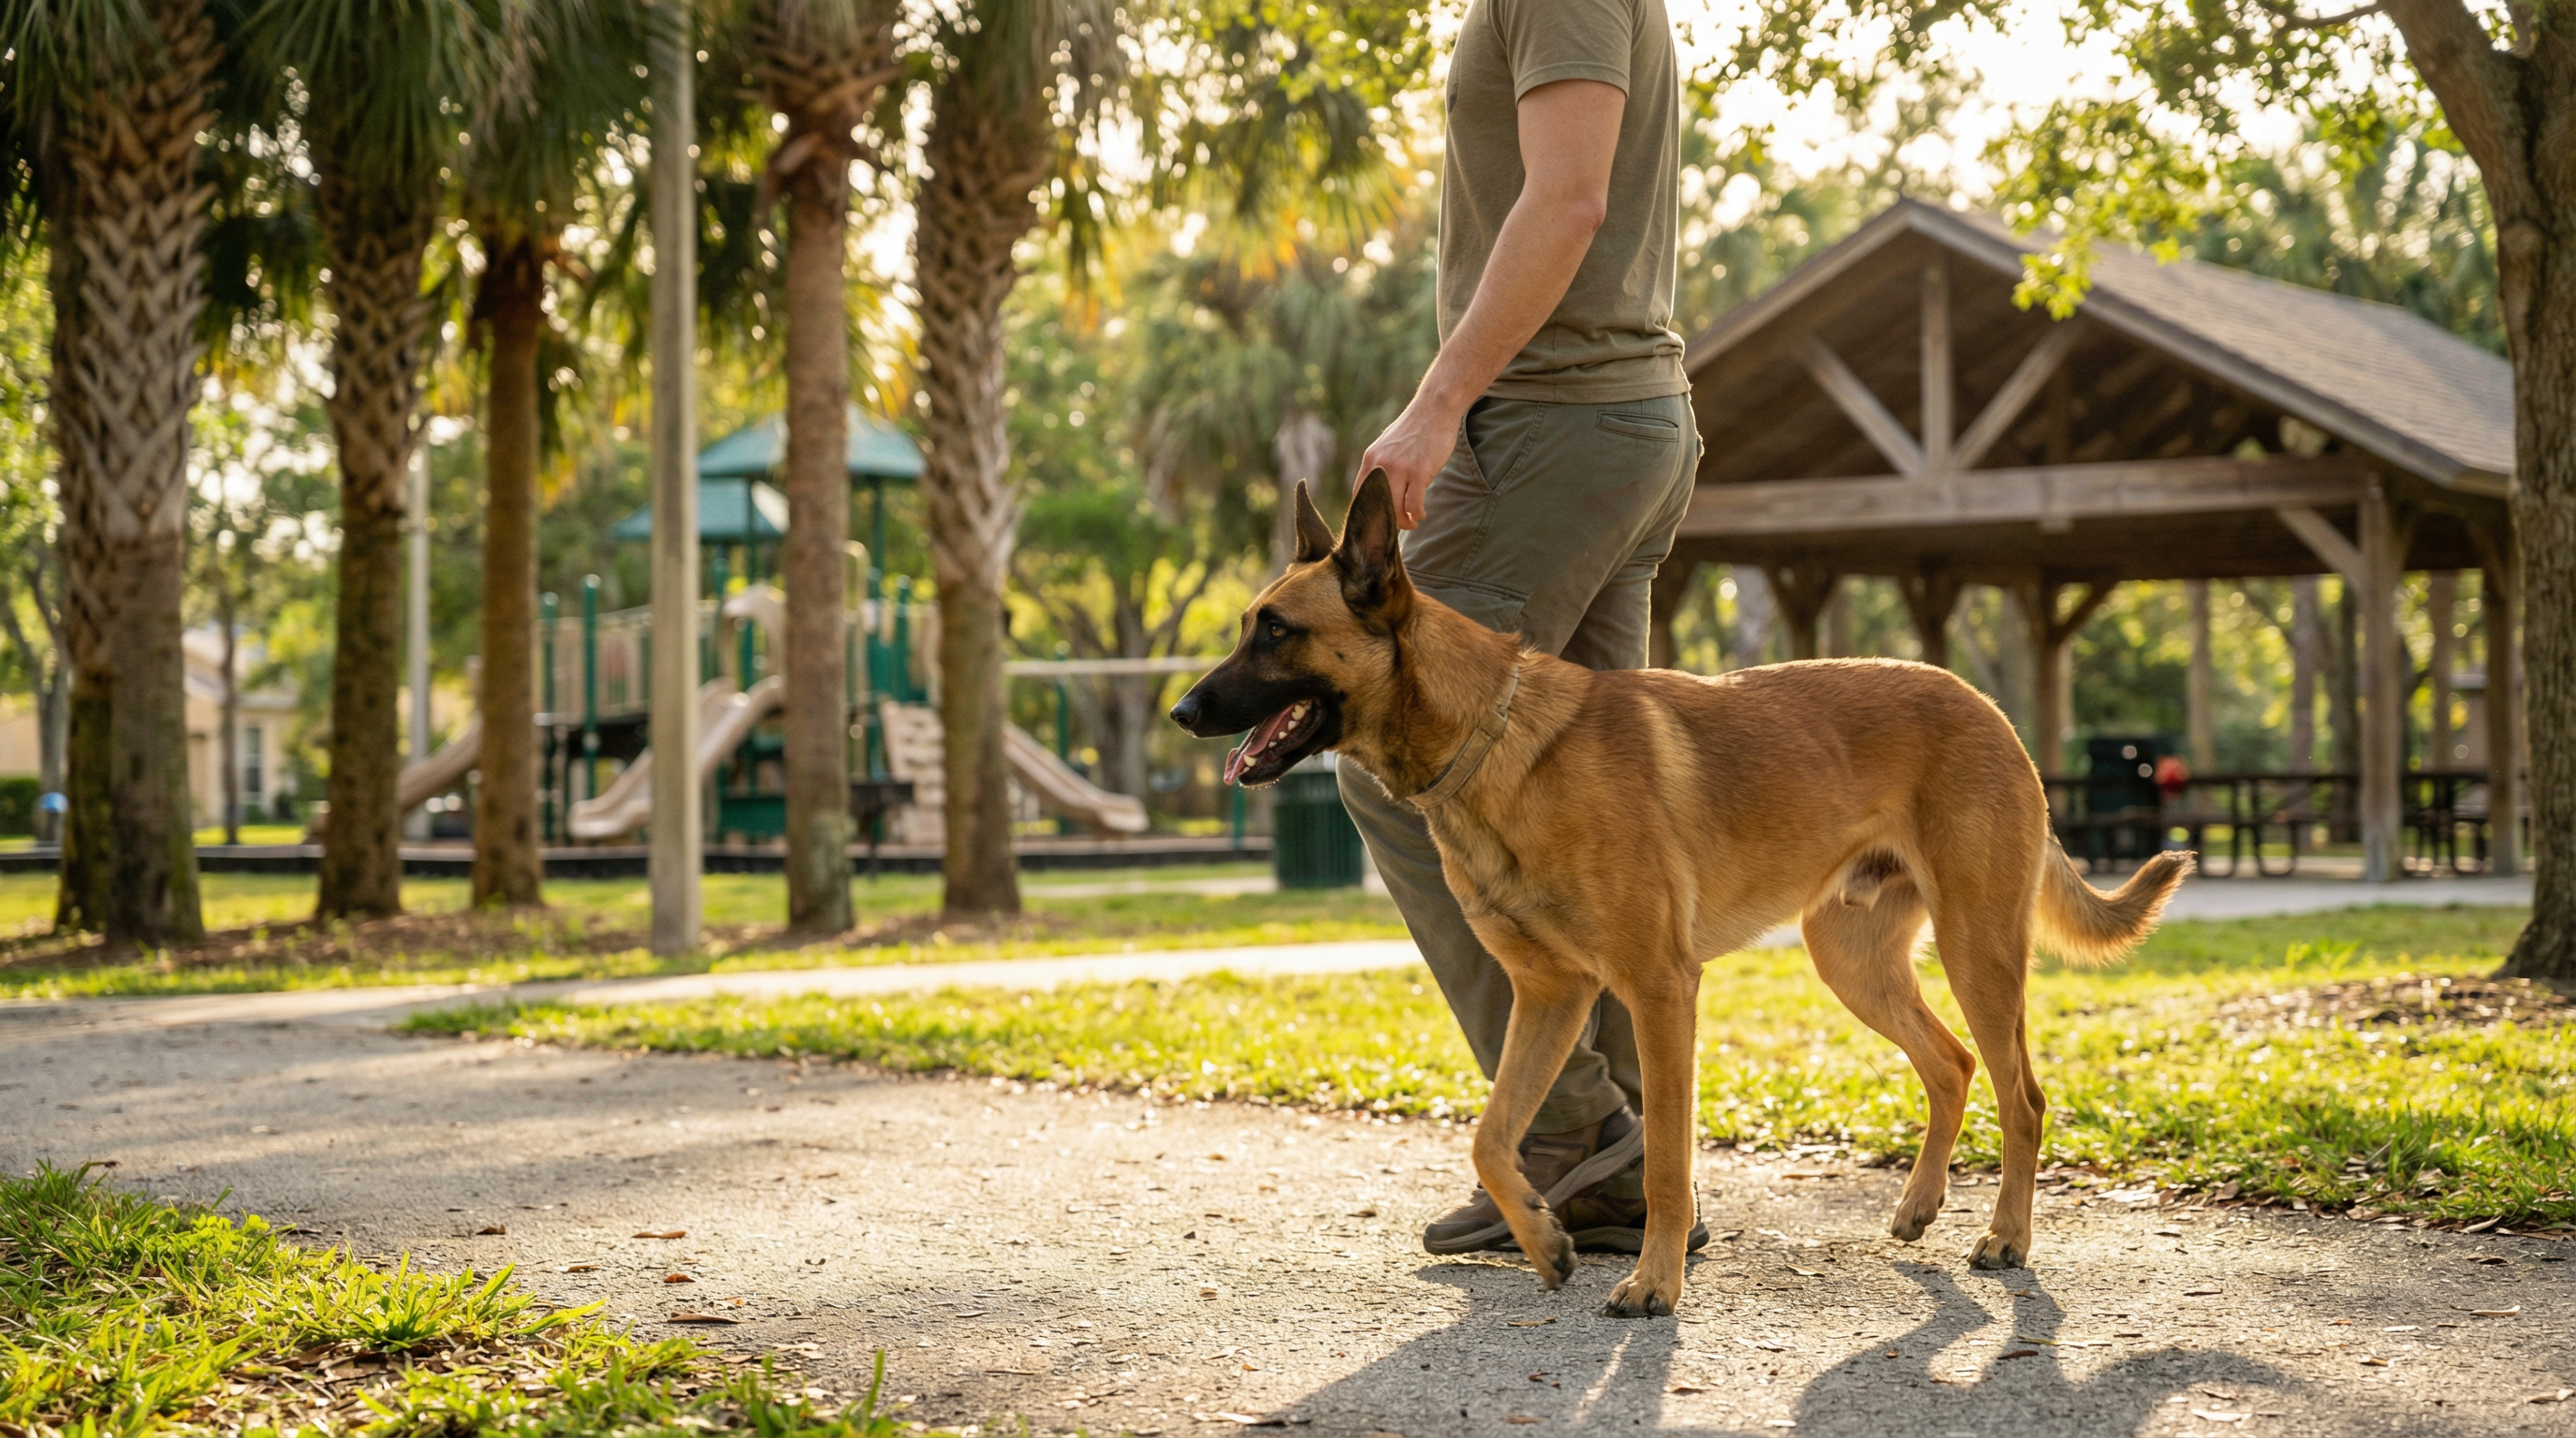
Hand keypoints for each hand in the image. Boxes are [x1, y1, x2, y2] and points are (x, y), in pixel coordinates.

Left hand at [1356, 395, 1463, 530]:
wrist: (1434, 408)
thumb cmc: (1415, 430)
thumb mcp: (1388, 445)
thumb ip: (1381, 465)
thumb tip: (1379, 490)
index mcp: (1371, 460)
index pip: (1360, 496)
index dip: (1368, 514)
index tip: (1379, 522)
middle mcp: (1381, 465)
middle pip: (1378, 506)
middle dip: (1388, 522)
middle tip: (1399, 526)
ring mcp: (1400, 468)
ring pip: (1395, 509)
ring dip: (1404, 522)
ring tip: (1412, 523)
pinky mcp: (1420, 471)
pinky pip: (1414, 504)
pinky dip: (1417, 514)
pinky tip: (1421, 514)